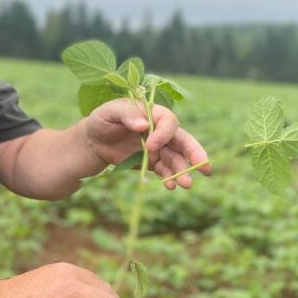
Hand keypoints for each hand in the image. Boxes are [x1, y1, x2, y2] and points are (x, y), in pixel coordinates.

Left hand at [86, 98, 211, 188]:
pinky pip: (165, 170)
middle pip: (183, 141)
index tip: (150, 146)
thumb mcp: (109, 112)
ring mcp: (158, 147)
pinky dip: (169, 178)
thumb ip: (126, 115)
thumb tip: (144, 126)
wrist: (93, 140)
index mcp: (153, 113)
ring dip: (182, 171)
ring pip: (176, 159)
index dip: (164, 134)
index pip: (169, 122)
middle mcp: (160, 130)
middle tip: (204, 167)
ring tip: (185, 184)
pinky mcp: (152, 162)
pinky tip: (169, 185)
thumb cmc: (102, 120)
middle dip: (195, 154)